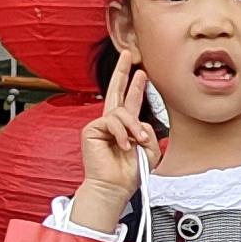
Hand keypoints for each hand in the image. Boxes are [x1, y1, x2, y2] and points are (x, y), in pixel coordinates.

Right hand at [70, 61, 161, 232]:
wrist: (114, 187)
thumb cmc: (129, 173)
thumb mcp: (149, 151)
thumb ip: (149, 132)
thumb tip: (139, 121)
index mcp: (125, 127)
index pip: (130, 102)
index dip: (136, 86)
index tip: (141, 72)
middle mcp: (111, 123)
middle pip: (115, 91)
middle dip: (121, 71)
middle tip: (127, 54)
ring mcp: (100, 125)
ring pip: (121, 112)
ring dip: (133, 127)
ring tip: (136, 142)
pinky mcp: (91, 129)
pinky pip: (112, 121)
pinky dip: (122, 133)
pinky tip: (123, 145)